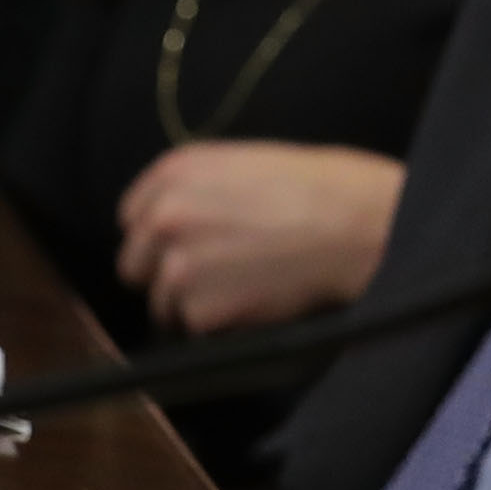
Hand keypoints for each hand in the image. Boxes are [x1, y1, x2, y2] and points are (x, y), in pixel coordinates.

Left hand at [114, 142, 405, 335]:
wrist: (358, 225)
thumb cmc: (324, 186)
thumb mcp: (250, 162)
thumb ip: (202, 186)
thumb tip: (180, 217)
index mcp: (175, 172)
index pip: (132, 217)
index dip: (161, 234)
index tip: (189, 242)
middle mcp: (163, 217)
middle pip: (135, 264)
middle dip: (168, 273)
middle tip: (220, 271)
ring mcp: (177, 267)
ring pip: (164, 303)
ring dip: (198, 302)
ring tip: (250, 285)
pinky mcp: (199, 310)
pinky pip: (198, 328)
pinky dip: (225, 323)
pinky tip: (261, 298)